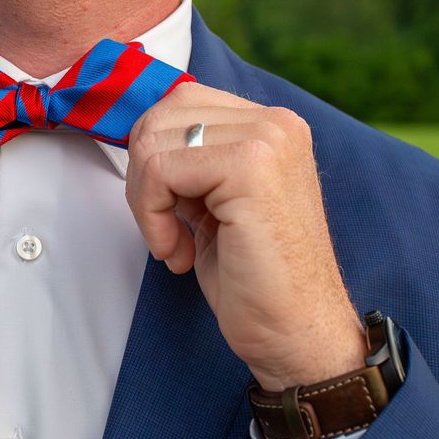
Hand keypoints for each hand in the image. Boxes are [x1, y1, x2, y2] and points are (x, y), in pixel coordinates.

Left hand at [125, 83, 365, 390]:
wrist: (296, 334)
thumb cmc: (256, 282)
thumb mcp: (216, 203)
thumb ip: (191, 162)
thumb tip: (141, 139)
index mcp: (272, 126)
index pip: (179, 104)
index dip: (154, 159)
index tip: (168, 210)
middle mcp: (276, 123)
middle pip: (160, 117)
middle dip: (142, 179)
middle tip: (165, 230)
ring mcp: (267, 139)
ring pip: (152, 142)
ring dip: (146, 203)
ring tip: (175, 244)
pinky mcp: (249, 166)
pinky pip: (159, 171)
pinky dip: (152, 219)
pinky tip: (180, 253)